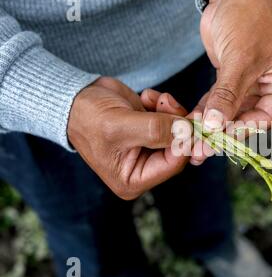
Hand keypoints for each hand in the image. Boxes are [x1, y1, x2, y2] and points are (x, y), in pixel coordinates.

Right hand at [68, 77, 191, 199]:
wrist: (75, 98)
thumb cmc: (88, 117)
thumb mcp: (120, 125)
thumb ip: (156, 130)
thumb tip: (188, 131)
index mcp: (134, 179)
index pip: (173, 164)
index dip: (185, 142)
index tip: (191, 119)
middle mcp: (144, 168)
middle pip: (179, 148)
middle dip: (178, 123)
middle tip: (168, 102)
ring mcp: (149, 148)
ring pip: (178, 131)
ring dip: (171, 111)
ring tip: (154, 98)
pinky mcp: (152, 130)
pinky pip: (171, 119)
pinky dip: (164, 105)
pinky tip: (147, 96)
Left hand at [190, 0, 271, 164]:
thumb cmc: (247, 19)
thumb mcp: (240, 60)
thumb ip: (228, 95)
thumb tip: (214, 127)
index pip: (264, 118)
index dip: (239, 132)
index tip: (216, 143)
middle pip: (246, 120)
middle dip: (221, 134)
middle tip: (198, 151)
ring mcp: (253, 86)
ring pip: (230, 114)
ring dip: (210, 127)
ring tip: (190, 144)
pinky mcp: (234, 81)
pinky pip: (219, 102)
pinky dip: (205, 112)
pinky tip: (190, 124)